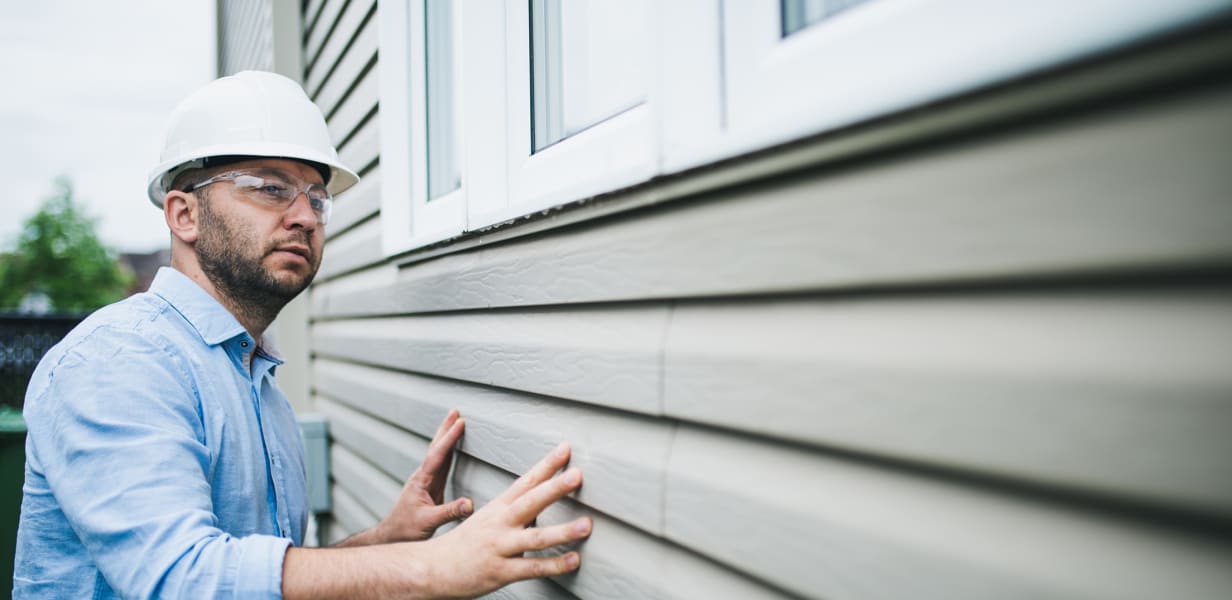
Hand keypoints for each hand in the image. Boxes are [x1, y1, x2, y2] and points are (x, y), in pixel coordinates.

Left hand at [353, 409, 472, 545]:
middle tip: (455, 411)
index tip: (460, 423)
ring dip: (446, 437)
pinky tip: (451, 449)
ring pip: (438, 454)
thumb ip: (450, 512)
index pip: (438, 455)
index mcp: (422, 481)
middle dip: (445, 429)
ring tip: (455, 423)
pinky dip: (448, 452)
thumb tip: (470, 504)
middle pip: (435, 448)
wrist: (392, 536)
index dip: (450, 438)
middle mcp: (422, 477)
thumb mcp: (428, 522)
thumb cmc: (406, 529)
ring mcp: (426, 481)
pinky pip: (441, 464)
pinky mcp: (430, 487)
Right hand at [418, 442, 591, 597]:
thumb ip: (518, 508)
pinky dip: (554, 565)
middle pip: (530, 502)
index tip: (566, 449)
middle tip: (577, 475)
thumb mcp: (489, 518)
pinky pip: (531, 568)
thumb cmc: (466, 543)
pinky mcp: (501, 572)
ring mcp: (500, 547)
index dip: (546, 465)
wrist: (432, 568)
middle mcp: (500, 524)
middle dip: (555, 488)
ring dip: (563, 531)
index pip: (526, 481)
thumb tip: (545, 498)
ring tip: (587, 524)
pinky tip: (574, 560)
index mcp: (499, 507)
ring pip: (535, 538)